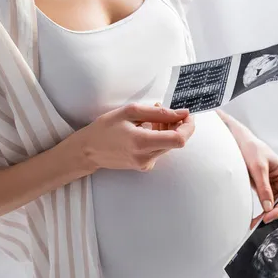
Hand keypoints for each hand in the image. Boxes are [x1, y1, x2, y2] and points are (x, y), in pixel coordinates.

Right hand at [71, 103, 194, 171]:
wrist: (88, 150)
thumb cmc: (105, 128)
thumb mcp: (129, 112)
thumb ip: (158, 113)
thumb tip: (182, 113)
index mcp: (142, 142)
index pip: (178, 139)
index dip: (188, 126)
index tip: (187, 115)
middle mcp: (146, 157)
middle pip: (176, 141)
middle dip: (176, 124)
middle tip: (163, 111)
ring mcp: (145, 164)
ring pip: (168, 145)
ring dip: (167, 130)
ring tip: (151, 118)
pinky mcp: (144, 166)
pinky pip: (159, 150)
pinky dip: (159, 138)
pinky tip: (146, 129)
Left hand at [239, 137, 277, 228]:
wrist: (241, 142)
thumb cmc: (252, 149)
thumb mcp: (258, 168)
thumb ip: (263, 187)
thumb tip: (268, 207)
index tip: (268, 217)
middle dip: (273, 214)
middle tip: (260, 222)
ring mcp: (274, 185)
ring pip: (274, 205)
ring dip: (266, 213)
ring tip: (255, 222)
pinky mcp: (265, 187)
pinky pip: (266, 201)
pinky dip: (261, 209)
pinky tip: (255, 216)